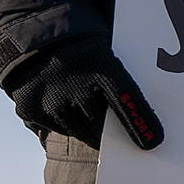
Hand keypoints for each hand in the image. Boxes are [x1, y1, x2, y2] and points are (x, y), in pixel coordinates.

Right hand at [8, 44, 163, 148]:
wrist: (33, 40)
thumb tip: (149, 117)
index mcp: (101, 66)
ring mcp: (50, 98)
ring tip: (87, 115)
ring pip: (79, 130)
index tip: (153, 143)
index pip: (126, 100)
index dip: (141, 123)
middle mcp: (75, 85)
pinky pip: (55, 128)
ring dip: (87, 129)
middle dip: (110, 131)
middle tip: (114, 130)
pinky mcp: (30, 108)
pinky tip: (62, 106)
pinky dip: (63, 123)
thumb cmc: (83, 53)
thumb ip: (121, 83)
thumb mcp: (105, 57)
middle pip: (100, 123)